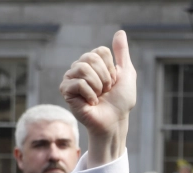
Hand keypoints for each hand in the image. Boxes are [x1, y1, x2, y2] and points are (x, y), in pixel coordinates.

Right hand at [60, 30, 135, 167]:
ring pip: (83, 68)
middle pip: (91, 57)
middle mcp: (80, 67)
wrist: (115, 120)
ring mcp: (71, 78)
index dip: (112, 69)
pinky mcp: (66, 90)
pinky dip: (90, 94)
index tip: (113, 82)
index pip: (101, 51)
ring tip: (98, 96)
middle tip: (106, 90)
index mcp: (93, 62)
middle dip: (105, 77)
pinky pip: (78, 83)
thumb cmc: (121, 101)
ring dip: (98, 86)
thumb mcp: (127, 73)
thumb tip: (120, 32)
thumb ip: (122, 53)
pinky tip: (91, 102)